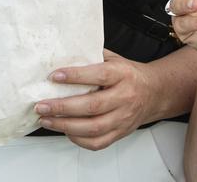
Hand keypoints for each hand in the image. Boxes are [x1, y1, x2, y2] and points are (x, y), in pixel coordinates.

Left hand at [34, 50, 153, 149]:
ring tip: (47, 120)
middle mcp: (124, 97)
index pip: (98, 75)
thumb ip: (93, 57)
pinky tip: (65, 131)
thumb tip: (65, 54)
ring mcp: (123, 118)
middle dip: (62, 107)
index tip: (54, 76)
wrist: (154, 92)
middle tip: (42, 105)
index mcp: (123, 74)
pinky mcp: (120, 133)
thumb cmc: (129, 75)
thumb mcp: (115, 59)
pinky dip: (78, 140)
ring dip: (65, 126)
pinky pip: (97, 143)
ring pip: (93, 128)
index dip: (75, 76)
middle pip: (92, 106)